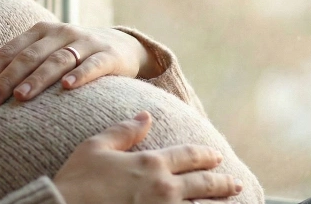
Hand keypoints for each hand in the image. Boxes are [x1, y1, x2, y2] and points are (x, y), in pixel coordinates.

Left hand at [0, 21, 154, 105]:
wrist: (121, 45)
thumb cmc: (73, 51)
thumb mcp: (43, 48)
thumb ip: (13, 53)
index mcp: (40, 31)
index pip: (10, 51)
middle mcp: (61, 32)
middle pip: (29, 56)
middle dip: (7, 79)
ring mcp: (85, 42)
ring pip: (57, 60)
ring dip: (38, 79)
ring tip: (21, 97)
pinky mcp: (108, 55)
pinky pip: (93, 65)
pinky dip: (80, 75)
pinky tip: (67, 87)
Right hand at [53, 111, 243, 203]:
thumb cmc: (77, 180)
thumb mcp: (96, 147)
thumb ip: (124, 131)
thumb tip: (146, 115)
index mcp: (151, 163)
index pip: (189, 155)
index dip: (205, 155)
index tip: (215, 156)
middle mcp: (165, 188)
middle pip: (204, 183)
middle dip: (222, 182)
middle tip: (234, 182)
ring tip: (231, 201)